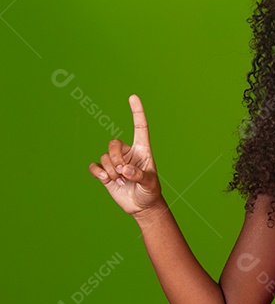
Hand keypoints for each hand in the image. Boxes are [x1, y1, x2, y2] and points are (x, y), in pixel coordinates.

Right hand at [87, 95, 163, 216]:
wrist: (141, 206)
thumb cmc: (150, 192)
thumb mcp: (150, 184)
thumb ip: (139, 176)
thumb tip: (124, 170)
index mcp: (142, 150)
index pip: (140, 127)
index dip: (137, 112)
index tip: (133, 96)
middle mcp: (128, 153)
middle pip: (113, 143)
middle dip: (115, 158)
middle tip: (123, 173)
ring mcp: (115, 162)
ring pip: (104, 156)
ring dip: (110, 170)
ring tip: (121, 182)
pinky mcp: (105, 172)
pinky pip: (94, 166)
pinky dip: (98, 172)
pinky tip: (106, 180)